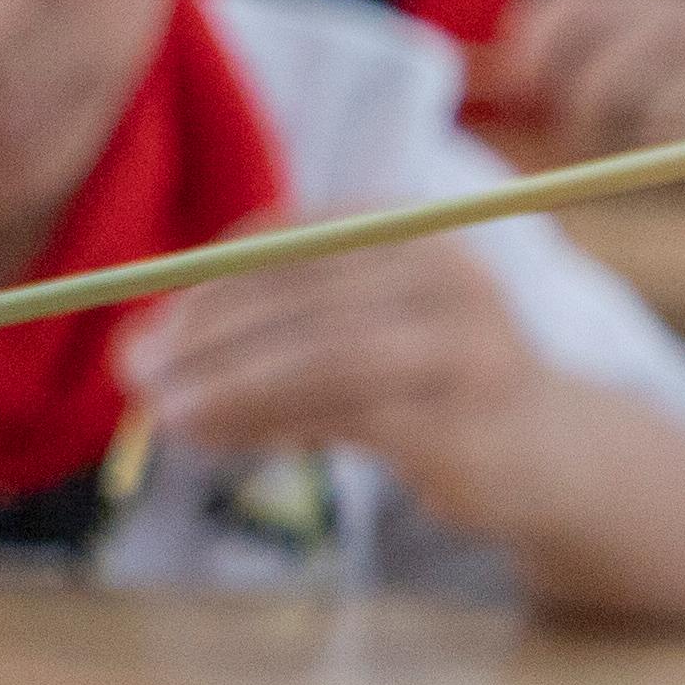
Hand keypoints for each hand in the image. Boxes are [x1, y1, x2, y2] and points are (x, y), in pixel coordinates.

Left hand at [122, 227, 556, 530]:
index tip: (151, 327)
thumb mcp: (357, 327)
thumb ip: (273, 321)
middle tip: (136, 376)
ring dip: (228, 389)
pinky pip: (345, 419)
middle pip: (298, 299)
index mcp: (410, 230)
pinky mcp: (461, 423)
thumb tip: (148, 344)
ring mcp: (463, 347)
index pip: (289, 242)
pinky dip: (271, 428)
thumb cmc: (426, 382)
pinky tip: (223, 441)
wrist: (548, 454)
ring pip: (318, 360)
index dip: (209, 285)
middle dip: (204, 339)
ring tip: (167, 417)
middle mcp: (444, 274)